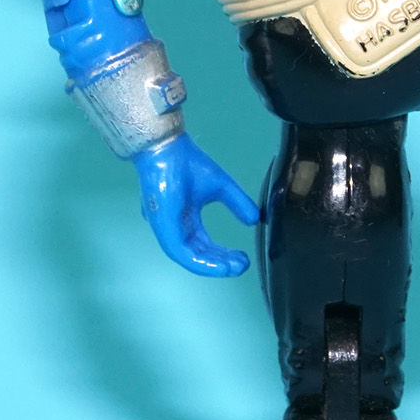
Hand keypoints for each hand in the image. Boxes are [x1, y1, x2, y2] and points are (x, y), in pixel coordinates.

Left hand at [133, 133, 259, 276]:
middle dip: (221, 262)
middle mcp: (175, 227)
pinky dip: (202, 262)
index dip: (222, 253)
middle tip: (242, 266)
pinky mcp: (164, 229)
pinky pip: (182, 253)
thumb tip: (255, 219)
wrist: (168, 150)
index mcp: (185, 218)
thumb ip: (237, 203)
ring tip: (234, 269)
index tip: (242, 258)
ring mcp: (167, 229)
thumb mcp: (221, 186)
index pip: (203, 244)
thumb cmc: (187, 163)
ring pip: (190, 258)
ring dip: (213, 266)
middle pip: (199, 253)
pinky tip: (220, 266)